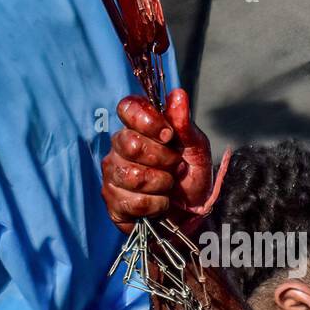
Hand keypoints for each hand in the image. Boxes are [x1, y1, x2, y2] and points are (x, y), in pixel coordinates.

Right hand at [101, 88, 214, 234]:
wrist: (191, 215)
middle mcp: (119, 148)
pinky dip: (156, 205)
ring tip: (169, 187)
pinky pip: (132, 202)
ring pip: (132, 175)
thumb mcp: (196, 150)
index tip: (168, 135)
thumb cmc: (191, 178)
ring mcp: (112, 175)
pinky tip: (162, 204)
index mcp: (138, 128)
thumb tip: (178, 94)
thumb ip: (185, 125)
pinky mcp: (112, 202)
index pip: (127, 108)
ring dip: (161, 184)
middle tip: (176, 167)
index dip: (146, 119)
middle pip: (129, 143)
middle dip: (162, 158)